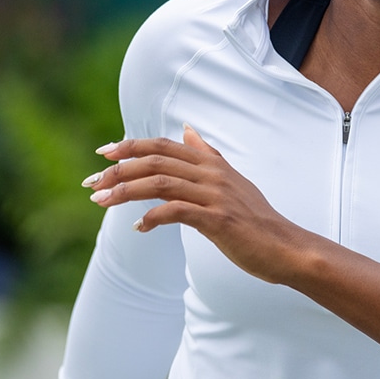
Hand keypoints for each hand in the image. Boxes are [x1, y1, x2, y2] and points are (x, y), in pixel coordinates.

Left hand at [81, 125, 310, 282]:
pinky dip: (152, 217)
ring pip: (160, 183)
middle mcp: (212, 174)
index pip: (164, 146)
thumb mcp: (232, 180)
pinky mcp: (218, 219)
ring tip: (102, 202)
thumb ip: (208, 155)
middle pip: (156, 160)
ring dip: (126, 192)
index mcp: (212, 164)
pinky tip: (138, 227)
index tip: (104, 153)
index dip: (132, 146)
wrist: (286, 247)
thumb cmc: (256, 219)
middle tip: (92, 182)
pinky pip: (176, 212)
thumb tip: (187, 131)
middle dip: (119, 170)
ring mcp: (215, 195)